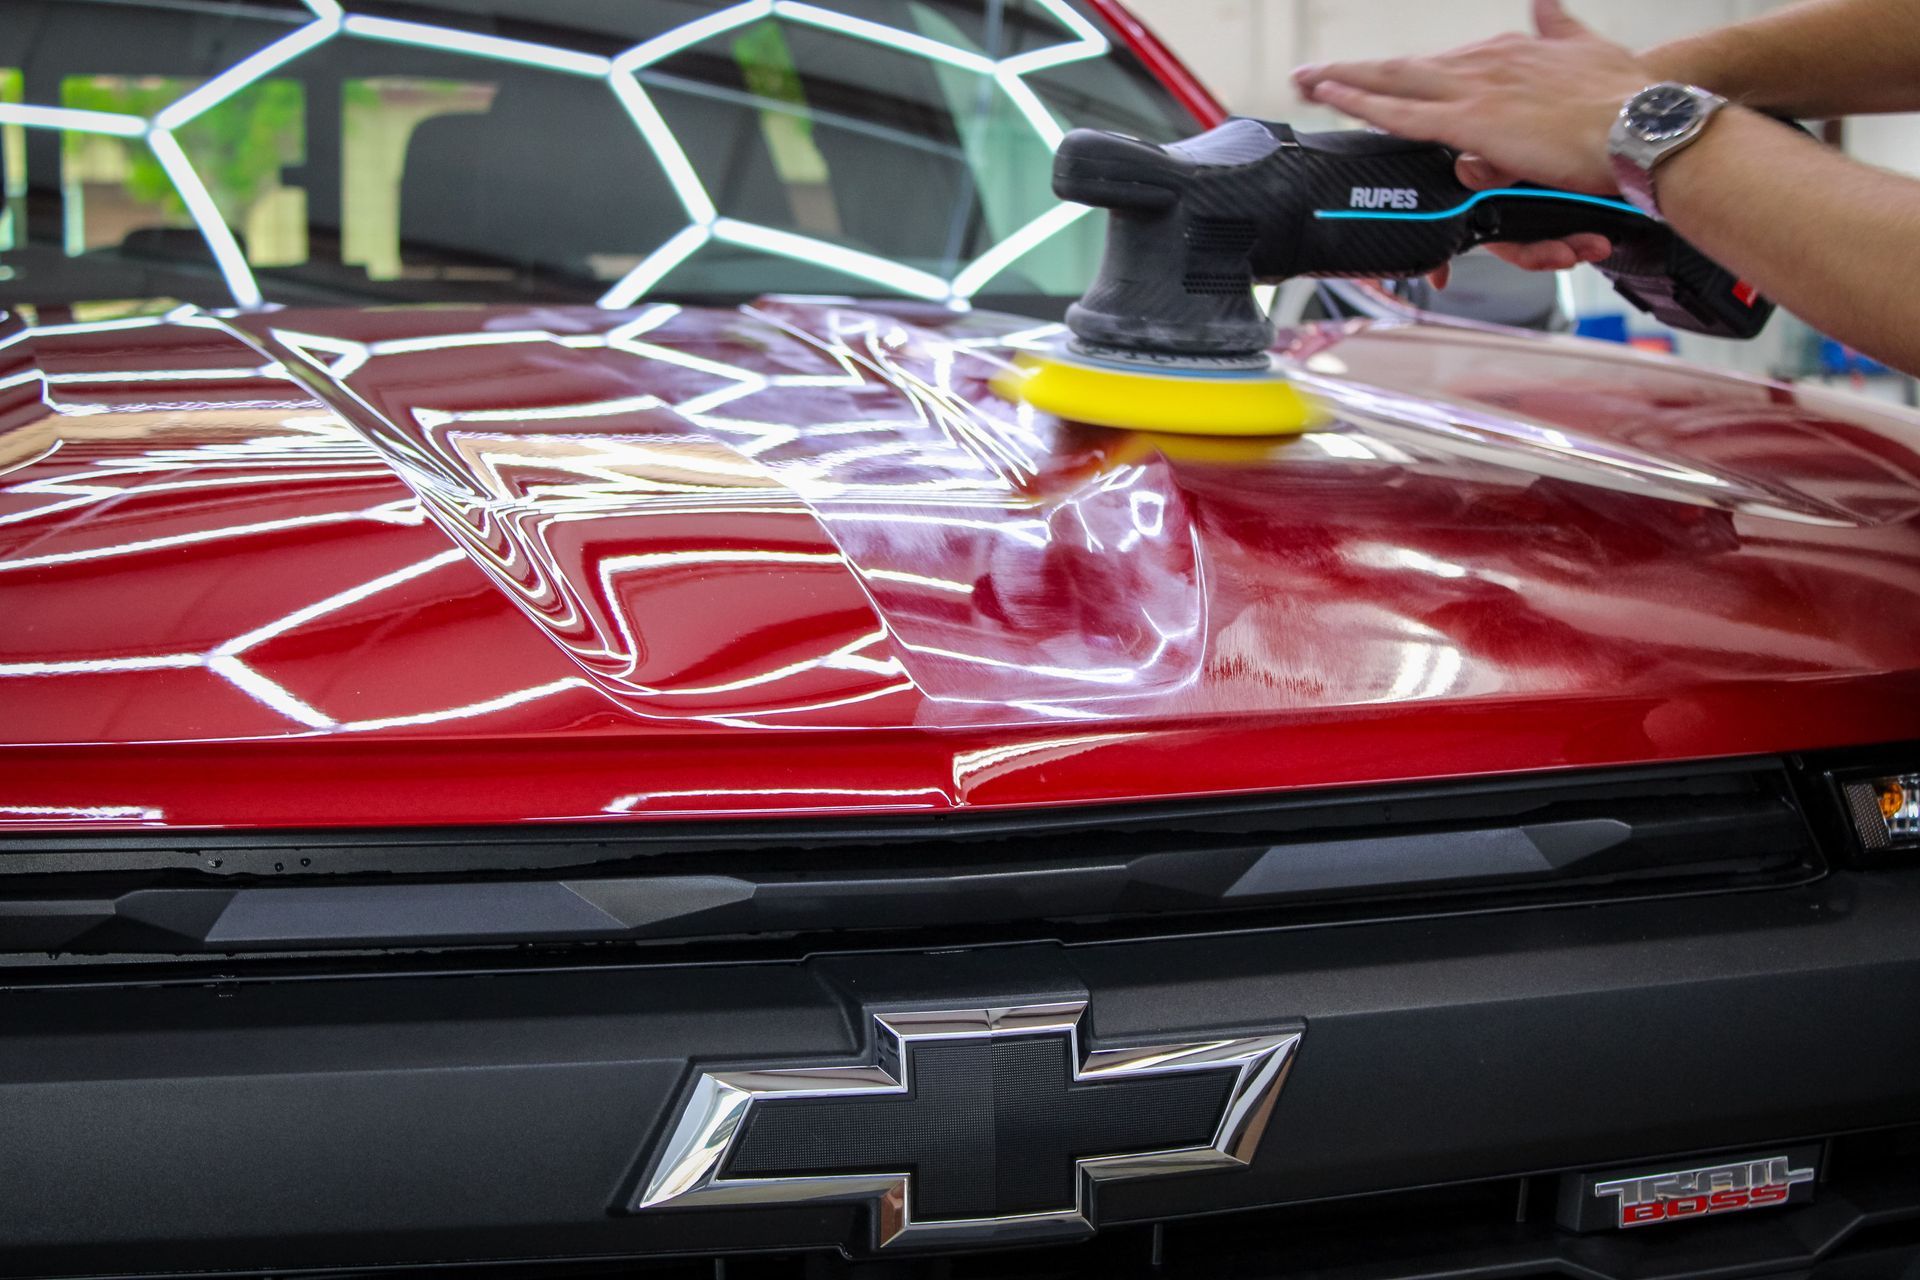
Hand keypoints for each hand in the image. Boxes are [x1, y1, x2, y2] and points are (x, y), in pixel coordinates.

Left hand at [1294, 0, 1650, 281]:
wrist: (1645, 126)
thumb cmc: (1626, 101)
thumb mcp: (1589, 49)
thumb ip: (1557, 25)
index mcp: (1509, 54)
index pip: (1440, 66)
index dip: (1398, 73)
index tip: (1368, 76)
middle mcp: (1484, 64)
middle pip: (1404, 69)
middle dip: (1354, 72)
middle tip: (1311, 75)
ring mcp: (1474, 90)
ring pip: (1393, 83)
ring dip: (1345, 82)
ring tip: (1307, 83)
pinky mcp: (1471, 122)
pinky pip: (1401, 112)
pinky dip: (1361, 102)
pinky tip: (1331, 97)